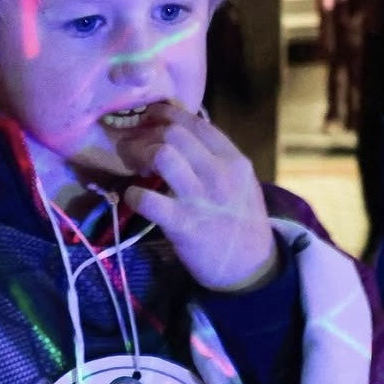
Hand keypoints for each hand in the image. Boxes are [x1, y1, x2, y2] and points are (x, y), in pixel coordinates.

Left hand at [120, 103, 278, 291]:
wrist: (252, 268)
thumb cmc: (242, 223)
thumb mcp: (241, 183)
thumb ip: (217, 158)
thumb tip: (184, 132)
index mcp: (234, 160)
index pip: (194, 122)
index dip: (165, 114)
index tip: (148, 117)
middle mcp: (219, 173)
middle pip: (173, 133)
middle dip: (146, 135)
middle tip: (133, 146)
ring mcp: (201, 198)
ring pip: (162, 155)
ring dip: (139, 156)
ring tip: (133, 167)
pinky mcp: (183, 224)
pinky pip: (148, 200)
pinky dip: (133, 195)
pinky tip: (132, 197)